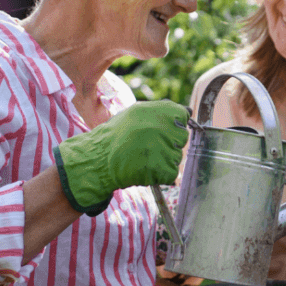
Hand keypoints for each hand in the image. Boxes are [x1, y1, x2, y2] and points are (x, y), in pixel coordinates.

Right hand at [54, 100, 188, 214]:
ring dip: (164, 160)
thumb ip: (163, 111)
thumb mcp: (136, 113)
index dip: (173, 125)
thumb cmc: (115, 135)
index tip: (161, 130)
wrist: (97, 159)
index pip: (182, 115)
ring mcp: (163, 148)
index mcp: (158, 110)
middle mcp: (163, 126)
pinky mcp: (162, 168)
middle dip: (170, 143)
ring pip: (177, 156)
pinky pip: (172, 173)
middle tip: (148, 146)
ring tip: (143, 157)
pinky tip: (145, 169)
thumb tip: (188, 111)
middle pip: (182, 137)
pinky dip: (161, 175)